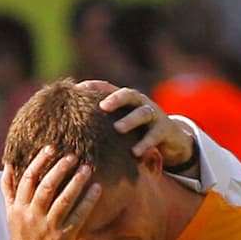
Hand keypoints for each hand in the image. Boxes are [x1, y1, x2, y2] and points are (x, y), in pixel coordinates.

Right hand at [1, 147, 101, 239]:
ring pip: (63, 200)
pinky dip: (88, 201)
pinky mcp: (64, 236)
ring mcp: (49, 226)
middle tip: (73, 155)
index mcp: (19, 207)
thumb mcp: (11, 211)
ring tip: (87, 168)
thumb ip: (9, 188)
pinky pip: (78, 216)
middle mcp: (32, 215)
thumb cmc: (22, 233)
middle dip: (59, 169)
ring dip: (76, 182)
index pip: (28, 179)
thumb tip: (9, 164)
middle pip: (46, 187)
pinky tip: (97, 188)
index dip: (39, 162)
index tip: (51, 148)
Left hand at [77, 80, 195, 167]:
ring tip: (118, 128)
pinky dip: (145, 143)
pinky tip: (135, 153)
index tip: (77, 89)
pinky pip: (155, 135)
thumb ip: (101, 123)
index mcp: (126, 100)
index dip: (94, 86)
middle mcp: (141, 103)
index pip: (109, 88)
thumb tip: (68, 127)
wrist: (172, 141)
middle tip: (102, 106)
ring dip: (130, 120)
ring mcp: (155, 114)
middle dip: (116, 98)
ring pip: (143, 113)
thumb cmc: (137, 132)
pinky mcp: (165, 129)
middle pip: (129, 94)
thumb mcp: (120, 125)